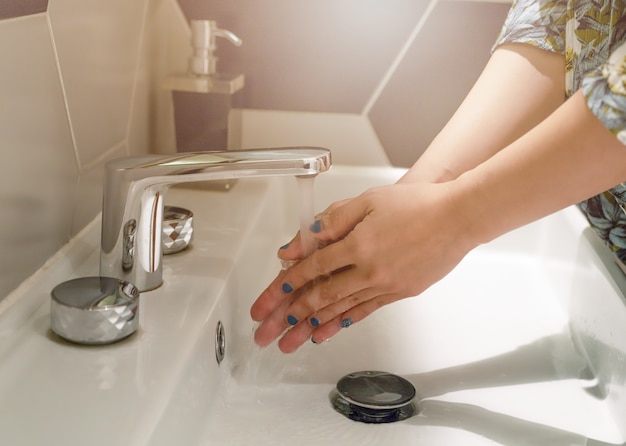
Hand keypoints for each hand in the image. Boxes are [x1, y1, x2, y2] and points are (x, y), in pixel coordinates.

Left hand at [250, 181, 477, 352]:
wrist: (458, 217)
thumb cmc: (417, 204)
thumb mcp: (367, 201)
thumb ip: (332, 220)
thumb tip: (303, 239)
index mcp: (358, 245)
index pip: (311, 269)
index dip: (286, 284)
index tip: (270, 298)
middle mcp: (369, 270)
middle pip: (320, 296)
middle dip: (289, 316)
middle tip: (268, 332)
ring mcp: (385, 285)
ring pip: (340, 310)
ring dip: (311, 327)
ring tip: (290, 342)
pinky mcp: (399, 293)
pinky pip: (365, 311)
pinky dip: (343, 322)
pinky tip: (327, 331)